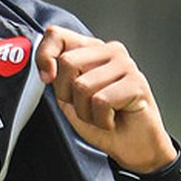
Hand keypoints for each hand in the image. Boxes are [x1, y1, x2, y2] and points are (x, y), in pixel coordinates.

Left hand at [35, 25, 176, 172]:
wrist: (131, 145)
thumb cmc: (101, 120)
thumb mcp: (68, 97)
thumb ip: (56, 77)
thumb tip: (45, 66)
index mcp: (91, 49)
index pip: (57, 35)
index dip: (44, 56)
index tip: (46, 78)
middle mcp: (110, 51)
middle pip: (67, 62)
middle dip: (67, 94)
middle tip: (84, 106)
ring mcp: (126, 64)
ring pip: (83, 85)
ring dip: (85, 111)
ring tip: (101, 114)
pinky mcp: (137, 83)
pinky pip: (101, 101)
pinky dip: (101, 119)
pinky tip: (113, 119)